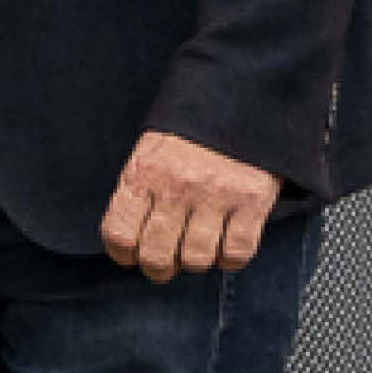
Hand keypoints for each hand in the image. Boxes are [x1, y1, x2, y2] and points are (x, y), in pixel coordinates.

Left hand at [101, 128, 281, 281]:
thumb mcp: (150, 152)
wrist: (240, 103)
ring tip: (193, 254)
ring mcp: (216, 196)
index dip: (121, 254)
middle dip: (156, 269)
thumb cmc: (189, 135)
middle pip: (155, 254)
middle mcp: (176, 187)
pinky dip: (229, 261)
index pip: (118, 232)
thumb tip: (130, 240)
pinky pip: (237, 252)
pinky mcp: (253, 201)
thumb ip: (138, 191)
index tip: (129, 256)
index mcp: (143, 173)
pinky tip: (224, 250)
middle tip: (162, 266)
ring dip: (193, 264)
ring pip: (195, 259)